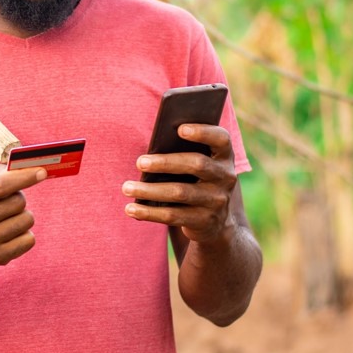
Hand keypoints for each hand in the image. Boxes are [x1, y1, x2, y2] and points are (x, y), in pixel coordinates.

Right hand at [0, 163, 45, 265]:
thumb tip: (24, 171)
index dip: (23, 178)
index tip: (42, 172)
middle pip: (16, 203)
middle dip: (19, 195)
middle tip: (8, 198)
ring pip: (26, 220)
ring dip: (22, 213)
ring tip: (7, 215)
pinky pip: (29, 240)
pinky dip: (24, 231)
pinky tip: (9, 230)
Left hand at [121, 124, 236, 244]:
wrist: (215, 222)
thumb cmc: (195, 181)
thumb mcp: (197, 166)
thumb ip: (182, 152)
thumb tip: (148, 150)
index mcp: (223, 157)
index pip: (221, 139)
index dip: (203, 132)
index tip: (180, 129)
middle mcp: (225, 177)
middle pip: (197, 164)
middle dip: (165, 162)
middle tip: (139, 162)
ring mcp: (217, 201)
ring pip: (180, 192)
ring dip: (150, 190)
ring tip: (126, 187)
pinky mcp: (205, 221)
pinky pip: (173, 216)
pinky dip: (149, 212)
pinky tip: (131, 208)